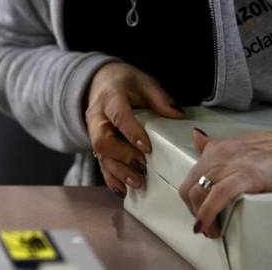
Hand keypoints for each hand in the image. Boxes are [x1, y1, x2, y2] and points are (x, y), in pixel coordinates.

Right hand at [85, 62, 184, 197]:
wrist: (100, 81)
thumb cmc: (125, 82)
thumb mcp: (144, 82)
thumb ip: (159, 98)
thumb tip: (178, 115)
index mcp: (110, 97)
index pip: (117, 115)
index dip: (131, 131)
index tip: (146, 147)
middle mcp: (97, 116)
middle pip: (102, 140)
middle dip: (123, 156)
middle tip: (142, 166)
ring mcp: (93, 132)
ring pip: (100, 156)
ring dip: (118, 171)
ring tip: (138, 182)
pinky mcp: (96, 144)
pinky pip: (100, 164)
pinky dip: (111, 179)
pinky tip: (123, 190)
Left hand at [179, 105, 271, 237]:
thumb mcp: (241, 145)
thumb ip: (217, 147)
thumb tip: (197, 140)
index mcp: (217, 149)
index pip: (190, 177)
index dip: (192, 200)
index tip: (200, 213)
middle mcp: (219, 154)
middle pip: (189, 187)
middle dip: (193, 212)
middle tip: (208, 226)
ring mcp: (231, 164)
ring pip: (199, 192)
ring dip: (201, 218)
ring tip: (214, 230)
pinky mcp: (247, 174)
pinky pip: (217, 196)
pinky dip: (208, 213)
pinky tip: (210, 225)